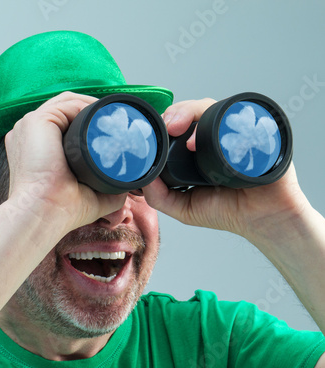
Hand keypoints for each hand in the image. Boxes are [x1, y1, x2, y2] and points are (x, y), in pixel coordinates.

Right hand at [5, 92, 126, 231]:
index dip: (87, 124)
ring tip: (114, 116)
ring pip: (68, 104)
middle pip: (65, 111)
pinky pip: (67, 104)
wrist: (45, 214)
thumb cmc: (61, 210)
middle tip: (116, 121)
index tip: (109, 130)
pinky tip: (105, 115)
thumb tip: (128, 185)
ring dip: (93, 106)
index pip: (61, 125)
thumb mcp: (90, 196)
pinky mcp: (35, 121)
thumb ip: (108, 188)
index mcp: (34, 149)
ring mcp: (29, 125)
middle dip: (92, 111)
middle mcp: (28, 134)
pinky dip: (88, 105)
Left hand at [142, 98, 307, 240]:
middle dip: (176, 113)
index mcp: (198, 149)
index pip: (179, 124)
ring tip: (180, 129)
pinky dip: (222, 119)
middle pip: (194, 110)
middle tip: (167, 126)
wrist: (265, 219)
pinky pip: (239, 117)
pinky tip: (206, 136)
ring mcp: (235, 132)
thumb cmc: (227, 211)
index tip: (154, 133)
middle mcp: (216, 136)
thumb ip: (159, 196)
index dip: (165, 123)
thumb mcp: (183, 207)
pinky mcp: (257, 132)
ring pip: (213, 108)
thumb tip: (142, 179)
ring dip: (192, 112)